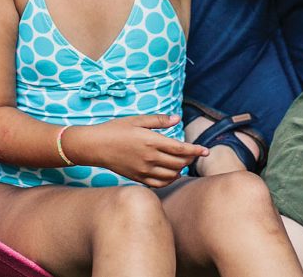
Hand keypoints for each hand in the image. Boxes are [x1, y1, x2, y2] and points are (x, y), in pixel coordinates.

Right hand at [70, 114, 206, 187]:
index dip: (195, 150)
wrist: (95, 146)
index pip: (180, 148)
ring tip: (183, 162)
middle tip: (194, 153)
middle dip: (190, 158)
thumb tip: (177, 118)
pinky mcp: (138, 178)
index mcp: (150, 141)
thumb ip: (159, 121)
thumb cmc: (115, 129)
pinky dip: (170, 180)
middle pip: (178, 162)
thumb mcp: (137, 120)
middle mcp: (149, 157)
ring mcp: (144, 170)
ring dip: (181, 169)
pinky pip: (160, 183)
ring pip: (171, 174)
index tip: (206, 150)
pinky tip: (172, 174)